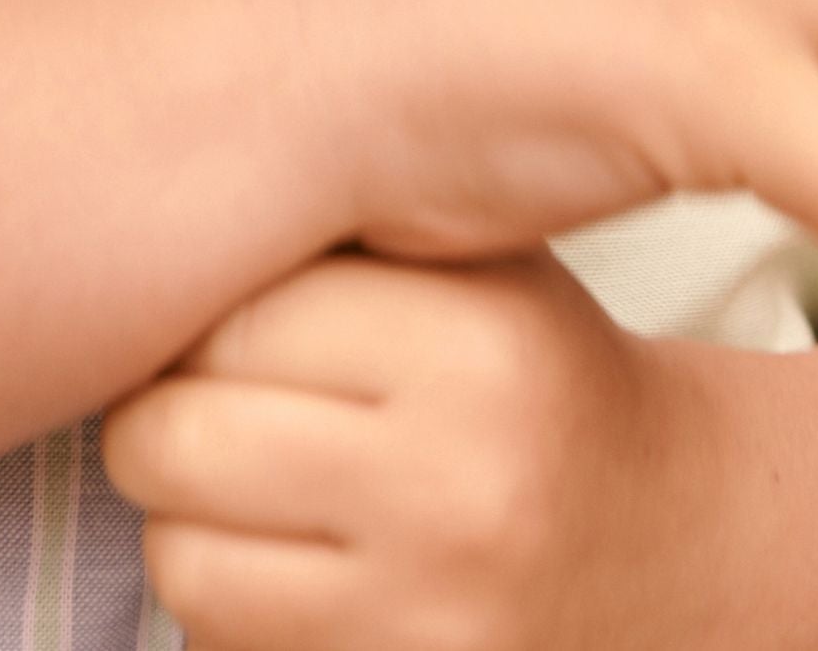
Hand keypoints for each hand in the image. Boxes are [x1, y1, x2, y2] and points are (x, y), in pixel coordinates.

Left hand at [103, 246, 716, 650]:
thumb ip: (344, 229)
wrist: (670, 540)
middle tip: (197, 397)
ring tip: (240, 482)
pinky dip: (226, 604)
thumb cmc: (537, 374)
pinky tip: (286, 559)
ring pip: (180, 560)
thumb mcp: (480, 267)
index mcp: (479, 347)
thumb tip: (146, 211)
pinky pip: (220, 649)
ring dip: (182, 520)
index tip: (222, 312)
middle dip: (158, 415)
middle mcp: (457, 488)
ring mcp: (430, 619)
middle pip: (180, 440)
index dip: (202, 311)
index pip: (237, 316)